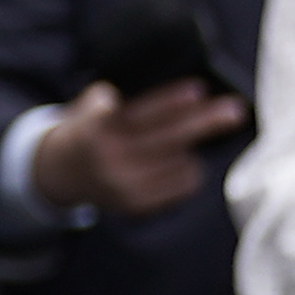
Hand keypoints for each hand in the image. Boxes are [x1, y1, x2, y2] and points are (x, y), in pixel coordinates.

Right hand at [30, 76, 240, 219]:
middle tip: (235, 110)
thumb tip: (167, 91)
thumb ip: (118, 97)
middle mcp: (109, 160)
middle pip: (167, 138)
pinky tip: (185, 160)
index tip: (199, 90)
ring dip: (194, 145)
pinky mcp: (135, 205)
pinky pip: (180, 185)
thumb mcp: (92, 106)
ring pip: (178, 162)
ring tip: (204, 130)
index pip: (139, 114)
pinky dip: (189, 169)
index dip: (170, 102)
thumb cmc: (90, 129)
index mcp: (96, 129)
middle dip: (205, 121)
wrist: (59, 173)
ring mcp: (122, 185)